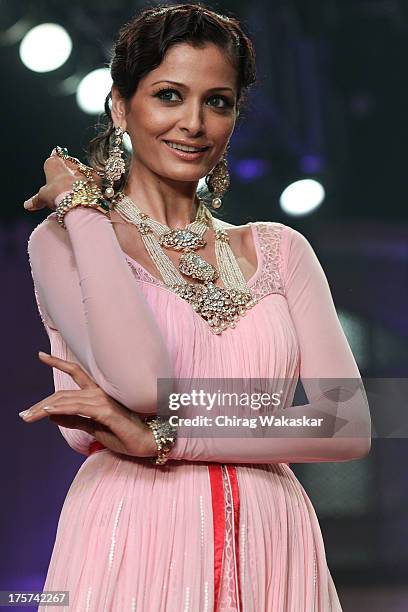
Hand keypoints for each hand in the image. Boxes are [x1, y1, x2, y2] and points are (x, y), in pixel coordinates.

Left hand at [19, 352, 156, 457]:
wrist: (147, 443)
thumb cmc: (125, 435)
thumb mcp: (94, 427)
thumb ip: (75, 420)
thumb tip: (52, 414)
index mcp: (99, 394)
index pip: (76, 374)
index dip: (58, 363)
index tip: (41, 355)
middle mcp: (100, 393)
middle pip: (63, 393)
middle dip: (41, 403)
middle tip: (24, 414)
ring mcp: (104, 401)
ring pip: (67, 400)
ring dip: (44, 408)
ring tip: (28, 416)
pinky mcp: (106, 411)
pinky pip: (77, 408)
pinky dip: (61, 409)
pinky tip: (46, 411)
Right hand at [23, 149, 101, 211]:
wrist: (77, 201)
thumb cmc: (58, 196)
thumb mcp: (43, 198)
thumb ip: (36, 200)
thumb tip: (28, 205)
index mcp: (54, 164)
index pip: (53, 157)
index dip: (55, 159)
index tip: (56, 161)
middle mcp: (69, 163)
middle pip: (68, 162)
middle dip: (67, 168)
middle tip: (66, 177)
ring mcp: (83, 169)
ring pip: (81, 169)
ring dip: (79, 175)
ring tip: (77, 187)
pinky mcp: (96, 178)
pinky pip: (93, 178)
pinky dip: (91, 183)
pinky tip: (88, 190)